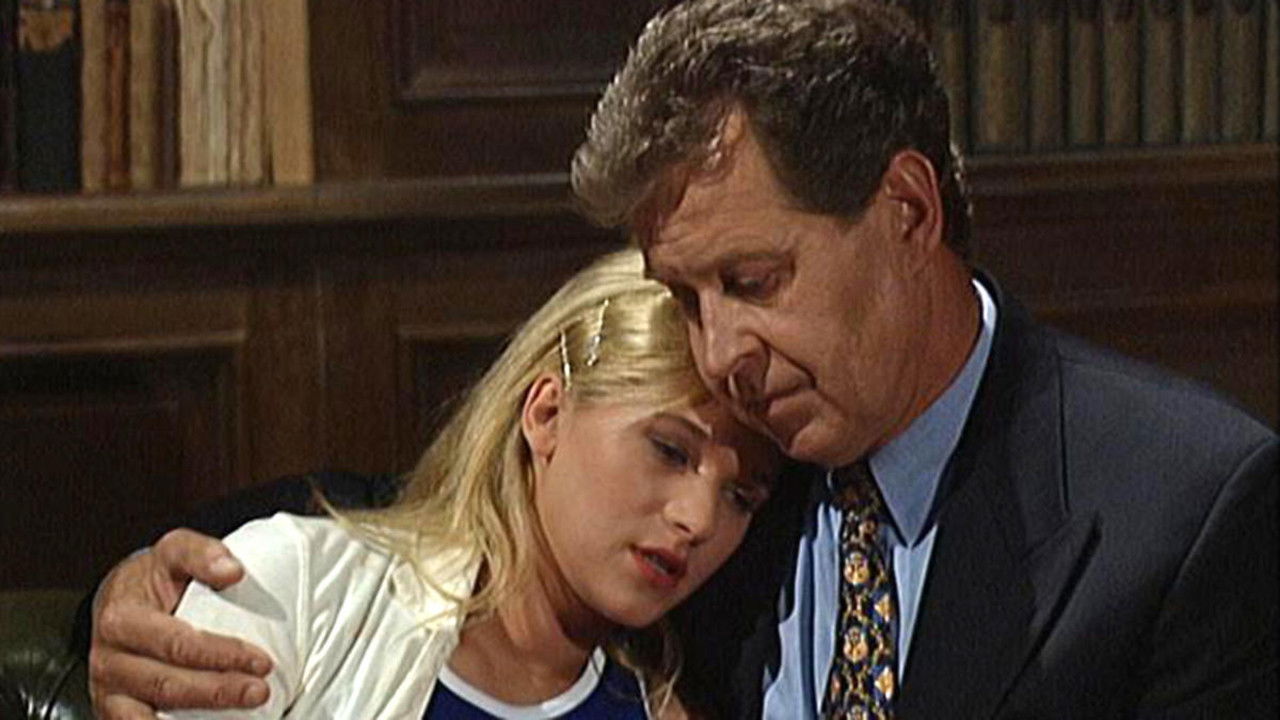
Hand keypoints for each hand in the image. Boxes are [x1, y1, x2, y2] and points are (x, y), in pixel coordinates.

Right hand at [89, 528, 273, 718]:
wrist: (119, 599)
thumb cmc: (156, 577)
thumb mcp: (176, 552)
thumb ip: (202, 554)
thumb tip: (233, 571)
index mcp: (121, 618)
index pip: (177, 643)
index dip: (220, 654)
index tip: (262, 660)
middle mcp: (108, 658)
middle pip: (167, 683)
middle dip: (219, 690)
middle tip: (261, 689)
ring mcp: (107, 689)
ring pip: (152, 714)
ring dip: (201, 718)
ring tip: (245, 710)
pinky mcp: (111, 710)